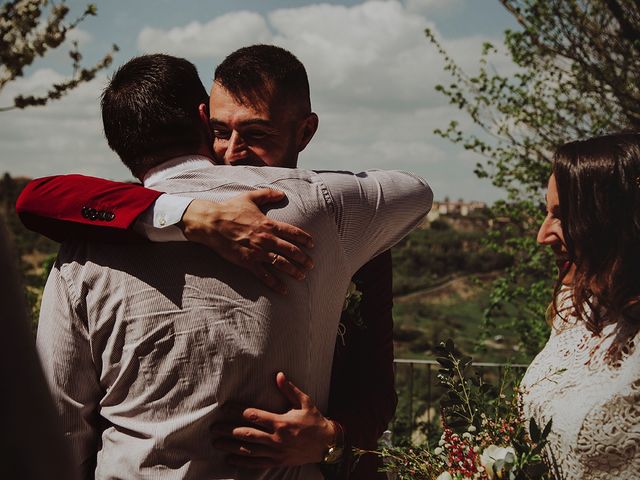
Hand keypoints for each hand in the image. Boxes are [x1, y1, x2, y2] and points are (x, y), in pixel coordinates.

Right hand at [180, 189, 313, 293]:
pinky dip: (275, 283)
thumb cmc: (229, 209)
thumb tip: (281, 193)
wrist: (211, 223)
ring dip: (294, 271)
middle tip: (311, 264)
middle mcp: (266, 238)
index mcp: (269, 223)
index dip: (305, 239)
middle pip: (291, 250)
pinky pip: (264, 275)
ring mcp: (258, 251)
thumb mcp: (250, 197)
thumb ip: (267, 194)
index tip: (312, 244)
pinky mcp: (248, 262)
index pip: (293, 232)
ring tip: (302, 276)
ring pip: (281, 263)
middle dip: (303, 258)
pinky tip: (283, 290)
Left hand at [211, 372, 335, 467]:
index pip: (253, 415)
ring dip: (230, 446)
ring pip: (248, 450)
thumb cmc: (314, 421)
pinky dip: (241, 462)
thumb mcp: (305, 402)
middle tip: (213, 428)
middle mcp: (276, 438)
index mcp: (281, 422)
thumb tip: (278, 375)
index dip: (237, 411)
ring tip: (216, 443)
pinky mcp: (277, 462)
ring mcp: (275, 452)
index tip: (225, 408)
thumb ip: (289, 389)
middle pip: (246, 433)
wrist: (327, 445)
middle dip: (227, 430)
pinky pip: (256, 463)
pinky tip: (230, 459)